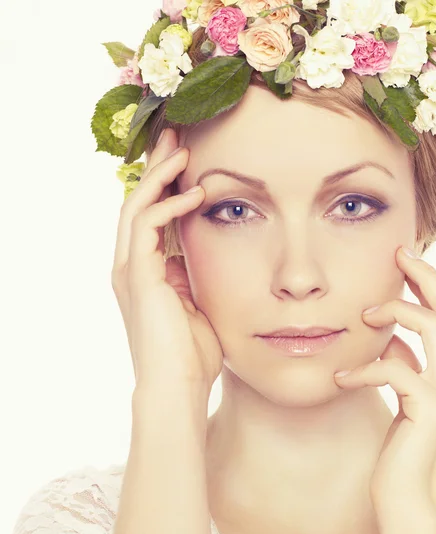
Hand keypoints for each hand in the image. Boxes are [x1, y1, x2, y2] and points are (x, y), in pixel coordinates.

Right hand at [111, 128, 223, 407]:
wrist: (178, 387)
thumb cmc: (192, 354)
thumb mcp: (196, 305)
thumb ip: (192, 279)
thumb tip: (196, 257)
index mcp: (145, 272)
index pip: (149, 216)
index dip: (164, 185)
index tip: (187, 160)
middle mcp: (131, 266)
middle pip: (138, 201)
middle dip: (156, 167)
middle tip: (175, 135)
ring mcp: (131, 270)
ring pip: (137, 206)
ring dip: (160, 175)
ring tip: (183, 148)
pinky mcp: (138, 275)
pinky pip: (149, 227)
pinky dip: (169, 205)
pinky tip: (196, 192)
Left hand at [333, 246, 435, 511]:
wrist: (407, 496)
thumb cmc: (403, 445)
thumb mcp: (407, 394)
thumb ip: (405, 360)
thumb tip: (386, 329)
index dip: (431, 283)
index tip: (406, 257)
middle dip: (423, 278)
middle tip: (397, 254)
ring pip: (433, 328)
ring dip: (395, 314)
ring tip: (362, 317)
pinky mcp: (433, 408)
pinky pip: (396, 368)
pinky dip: (366, 367)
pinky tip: (342, 379)